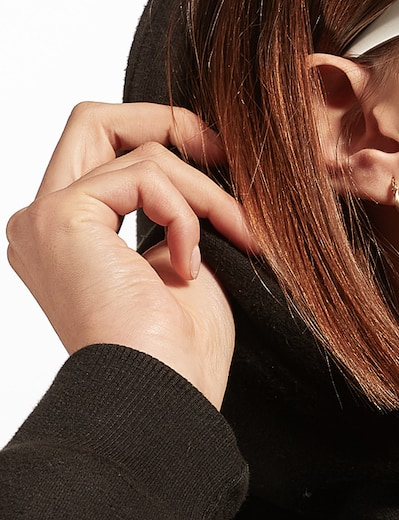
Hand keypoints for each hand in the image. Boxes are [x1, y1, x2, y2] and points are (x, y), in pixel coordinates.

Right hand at [6, 102, 256, 408]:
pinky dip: (186, 213)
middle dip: (169, 125)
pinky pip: (145, 175)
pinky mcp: (63, 217)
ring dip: (205, 193)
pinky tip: (191, 266)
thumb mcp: (180, 261)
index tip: (221, 161)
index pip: (104, 149)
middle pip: (96, 121)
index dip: (164, 139)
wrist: (164, 397)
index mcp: (68, 236)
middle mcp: (41, 223)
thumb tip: (203, 159)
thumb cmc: (179, 353)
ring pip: (140, 152)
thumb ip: (171, 210)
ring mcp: (46, 218)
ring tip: (236, 238)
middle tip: (224, 154)